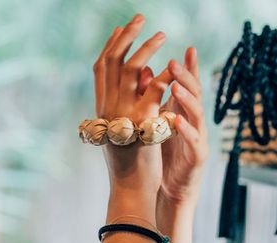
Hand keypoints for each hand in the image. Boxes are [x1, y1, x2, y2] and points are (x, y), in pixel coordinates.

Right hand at [93, 14, 168, 197]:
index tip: (122, 27)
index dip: (111, 45)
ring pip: (131, 69)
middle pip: (111, 62)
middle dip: (127, 37)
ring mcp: (122, 115)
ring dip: (147, 48)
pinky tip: (176, 66)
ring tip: (163, 35)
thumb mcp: (123, 131)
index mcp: (102, 109)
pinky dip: (165, 75)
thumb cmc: (131, 165)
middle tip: (141, 18)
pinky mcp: (140, 124)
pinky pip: (154, 91)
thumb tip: (133, 83)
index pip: (101, 68)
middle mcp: (107, 109)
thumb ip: (124, 107)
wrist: (131, 190)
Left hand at [136, 48, 208, 207]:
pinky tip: (177, 121)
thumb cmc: (165, 152)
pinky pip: (193, 141)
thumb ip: (154, 97)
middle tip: (174, 61)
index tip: (188, 48)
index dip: (189, 68)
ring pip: (196, 115)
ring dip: (186, 99)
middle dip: (185, 77)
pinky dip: (185, 130)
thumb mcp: (157, 121)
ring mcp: (197, 138)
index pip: (187, 85)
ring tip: (176, 86)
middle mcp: (194, 121)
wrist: (171, 189)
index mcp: (183, 112)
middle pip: (193, 94)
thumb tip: (145, 70)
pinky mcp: (197, 156)